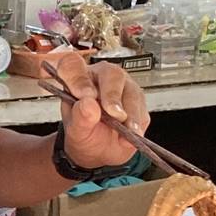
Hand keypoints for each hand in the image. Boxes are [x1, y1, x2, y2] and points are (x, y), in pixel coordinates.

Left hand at [40, 47, 150, 167]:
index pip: (73, 65)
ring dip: (130, 113)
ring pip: (131, 91)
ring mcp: (122, 87)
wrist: (99, 151)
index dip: (78, 77)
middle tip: (113, 114)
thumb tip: (88, 105)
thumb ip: (79, 117)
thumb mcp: (76, 130)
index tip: (84, 96)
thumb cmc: (84, 133)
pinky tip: (131, 135)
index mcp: (79, 78)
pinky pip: (142, 108)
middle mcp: (102, 78)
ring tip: (126, 131)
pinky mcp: (137, 101)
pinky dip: (138, 123)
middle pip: (112, 74)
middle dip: (113, 95)